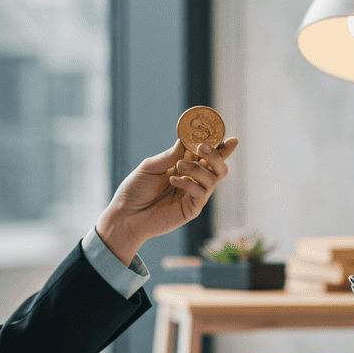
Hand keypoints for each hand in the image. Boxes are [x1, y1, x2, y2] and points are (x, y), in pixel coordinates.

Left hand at [96, 138, 239, 264]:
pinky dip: (189, 183)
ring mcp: (193, 196)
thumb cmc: (135, 190)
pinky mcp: (191, 210)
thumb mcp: (149, 167)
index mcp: (184, 167)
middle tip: (203, 148)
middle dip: (217, 155)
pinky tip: (173, 180)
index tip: (228, 137)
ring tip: (179, 166)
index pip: (207, 156)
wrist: (125, 215)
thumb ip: (169, 155)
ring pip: (213, 179)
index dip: (220, 147)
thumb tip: (185, 141)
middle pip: (219, 168)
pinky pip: (201, 193)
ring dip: (198, 169)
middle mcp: (193, 181)